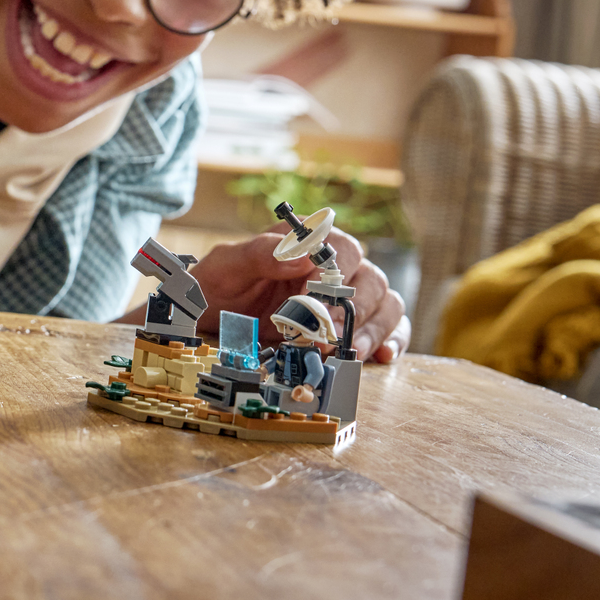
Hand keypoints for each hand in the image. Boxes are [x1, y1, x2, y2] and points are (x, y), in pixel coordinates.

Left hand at [187, 230, 409, 362]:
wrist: (207, 316)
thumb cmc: (219, 285)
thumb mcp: (229, 265)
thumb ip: (262, 254)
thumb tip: (305, 254)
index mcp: (306, 244)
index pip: (341, 247)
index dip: (334, 273)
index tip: (314, 297)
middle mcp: (333, 268)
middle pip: (371, 278)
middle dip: (354, 308)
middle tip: (330, 332)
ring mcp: (345, 298)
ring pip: (385, 303)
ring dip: (374, 328)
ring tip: (353, 350)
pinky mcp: (350, 326)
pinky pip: (389, 328)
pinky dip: (392, 340)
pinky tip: (383, 355)